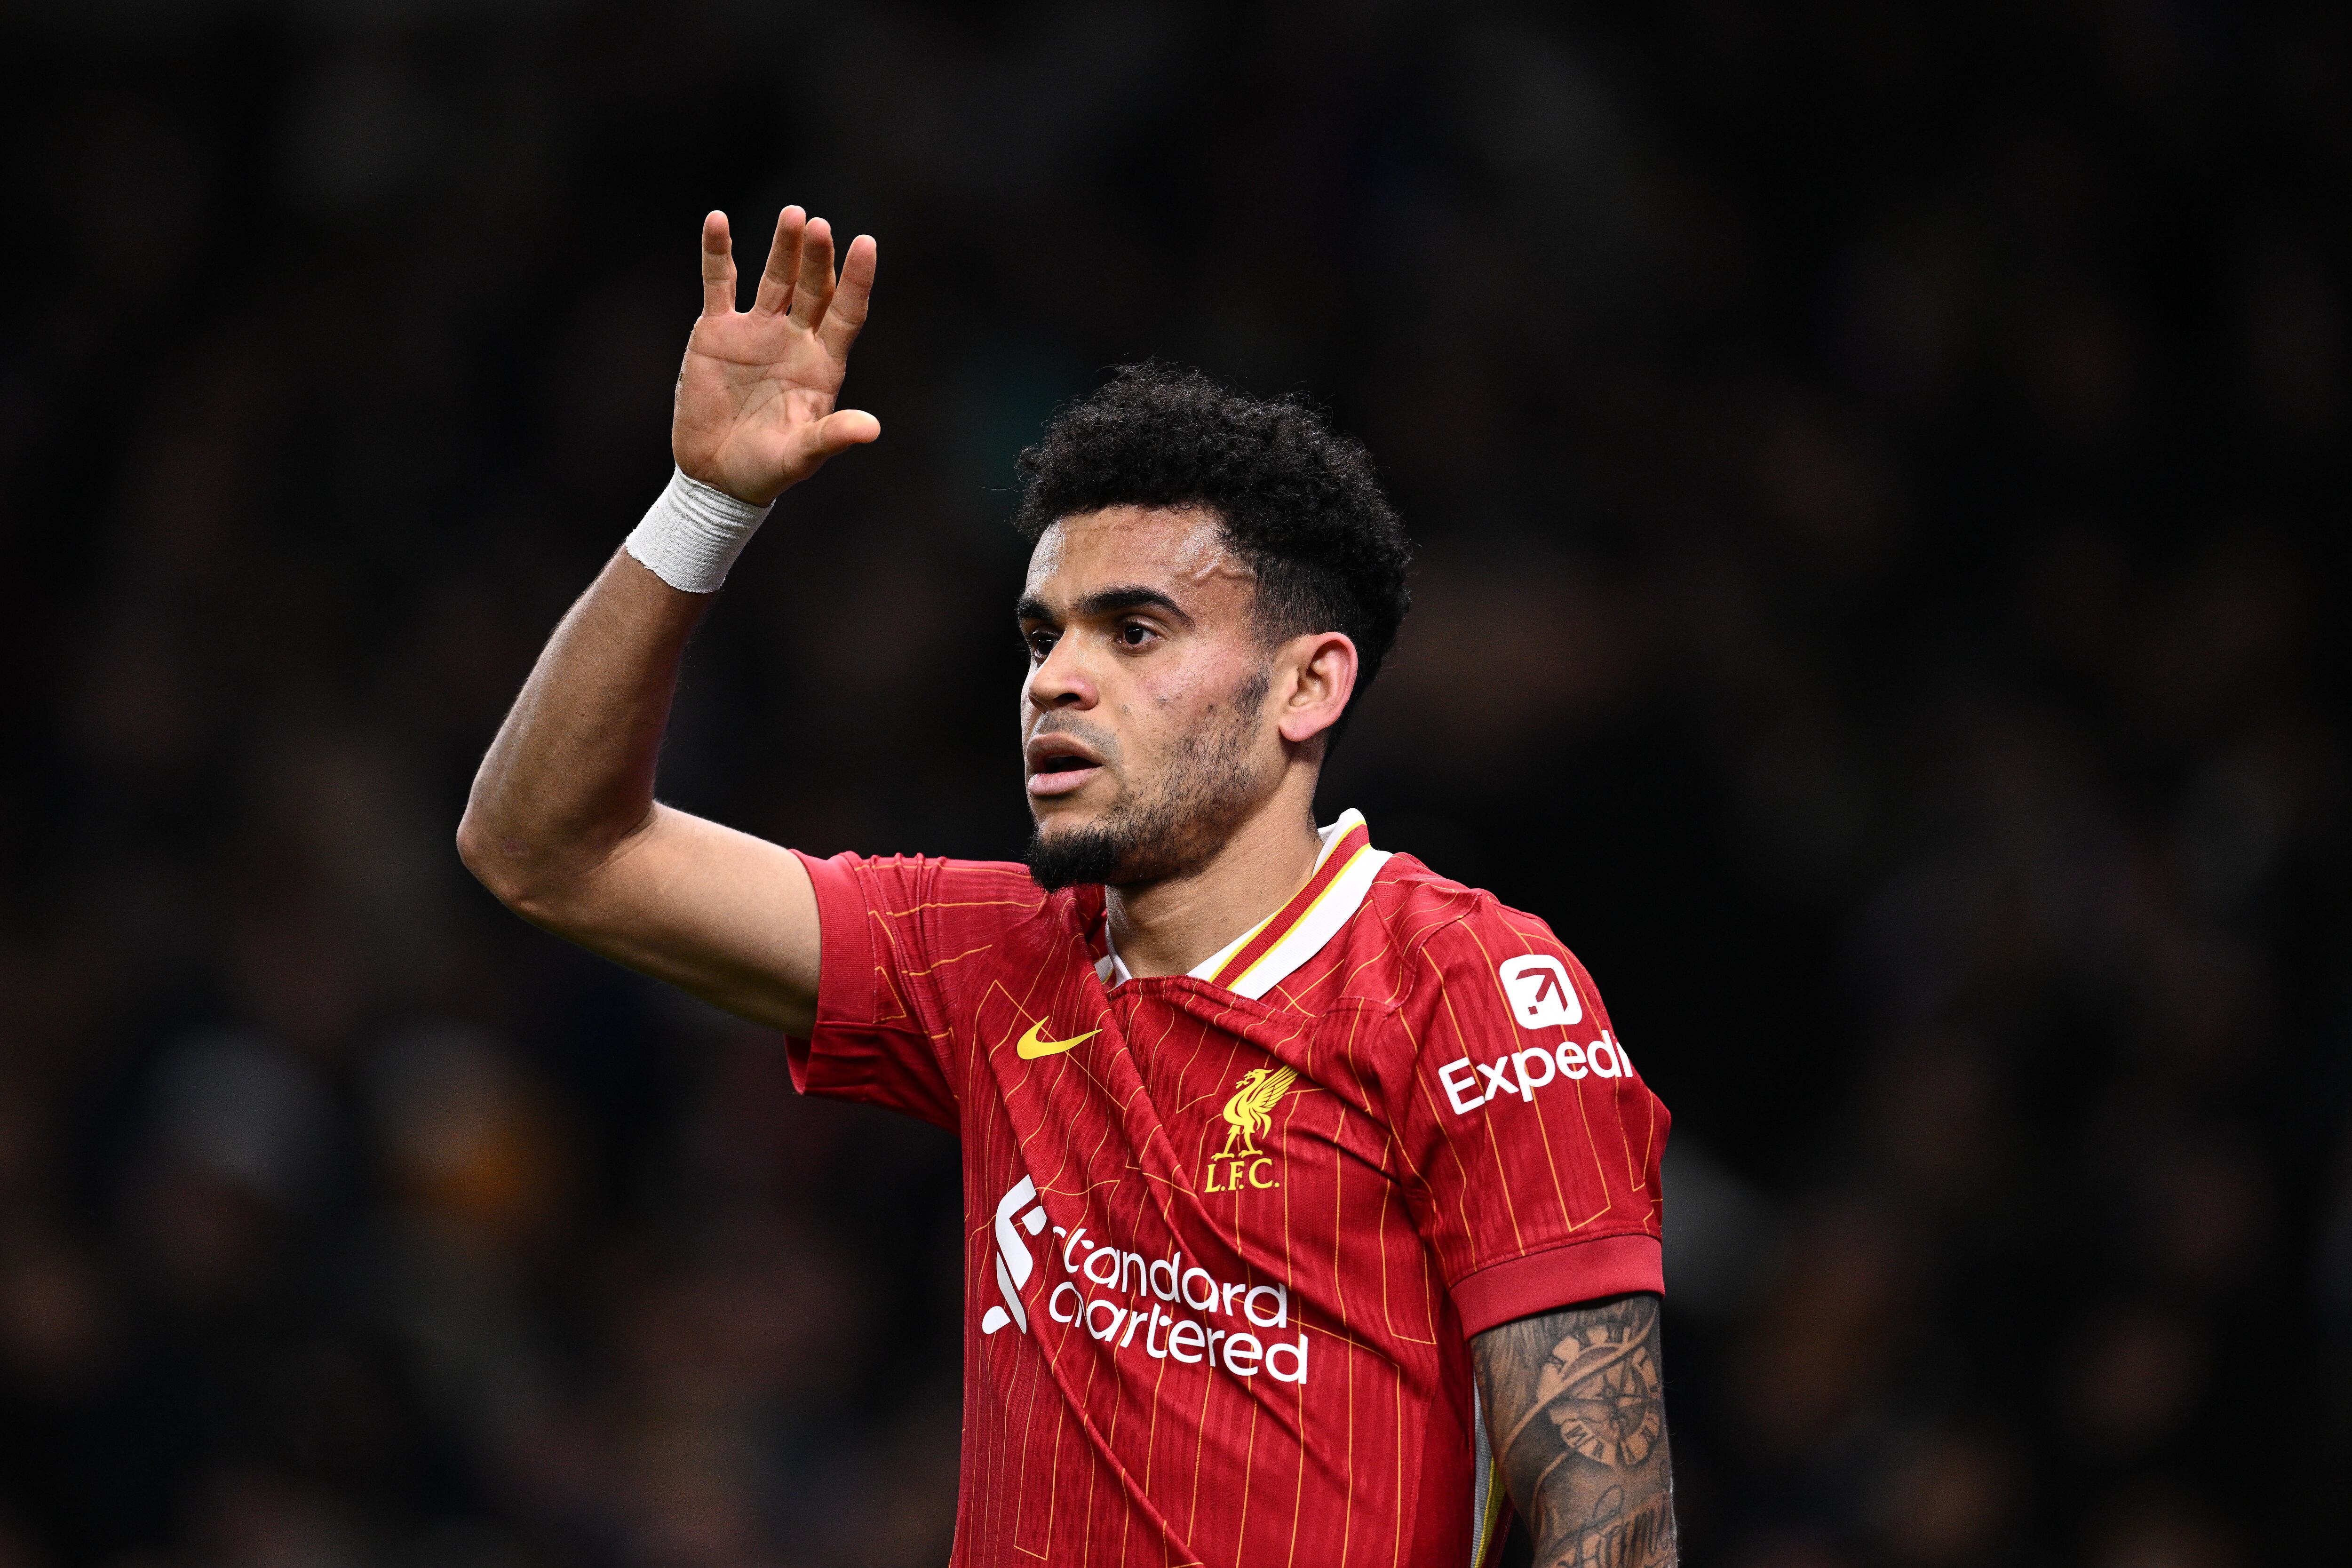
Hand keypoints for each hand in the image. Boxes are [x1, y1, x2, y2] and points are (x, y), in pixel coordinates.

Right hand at [672, 207, 878, 504]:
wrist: (717, 475)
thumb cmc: (766, 469)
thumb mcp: (801, 456)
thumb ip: (832, 437)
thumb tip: (872, 429)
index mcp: (823, 364)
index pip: (847, 312)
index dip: (857, 280)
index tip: (867, 243)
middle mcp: (795, 339)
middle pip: (813, 288)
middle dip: (817, 258)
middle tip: (820, 226)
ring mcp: (756, 330)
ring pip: (774, 278)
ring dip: (783, 246)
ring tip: (793, 215)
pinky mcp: (716, 330)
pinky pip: (718, 282)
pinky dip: (717, 252)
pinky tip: (717, 219)